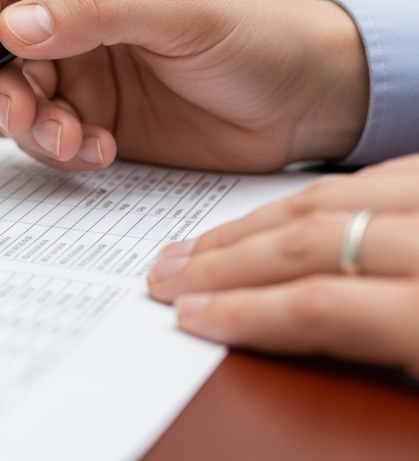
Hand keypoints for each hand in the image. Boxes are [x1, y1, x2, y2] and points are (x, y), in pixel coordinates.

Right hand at [0, 0, 369, 171]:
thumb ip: (96, 11)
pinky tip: (102, 151)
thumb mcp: (184, 11)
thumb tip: (11, 25)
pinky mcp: (89, 115)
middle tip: (25, 116)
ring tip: (73, 142)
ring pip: (8, 91)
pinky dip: (60, 149)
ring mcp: (78, 63)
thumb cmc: (265, 33)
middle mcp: (72, 7)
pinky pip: (42, 134)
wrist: (311, 105)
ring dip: (28, 123)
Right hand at [147, 155, 418, 375]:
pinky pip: (377, 172)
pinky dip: (321, 193)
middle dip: (226, 262)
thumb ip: (381, 362)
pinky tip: (289, 207)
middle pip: (308, 240)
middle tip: (171, 275)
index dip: (244, 314)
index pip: (317, 307)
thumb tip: (300, 378)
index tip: (192, 317)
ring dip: (258, 222)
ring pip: (331, 197)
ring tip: (206, 242)